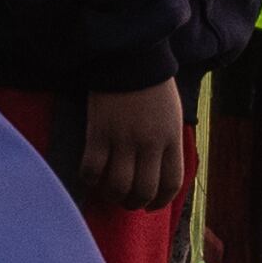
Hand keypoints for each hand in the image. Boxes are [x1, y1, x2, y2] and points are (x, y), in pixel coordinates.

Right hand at [78, 78, 189, 213]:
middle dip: (135, 203)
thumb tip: (159, 171)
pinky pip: (92, 168)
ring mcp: (123, 139)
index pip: (171, 183)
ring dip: (113, 196)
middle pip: (144, 190)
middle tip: (127, 201)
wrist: (130, 56)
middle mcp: (150, 143)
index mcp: (171, 138)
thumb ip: (167, 142)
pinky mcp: (99, 132)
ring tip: (108, 193)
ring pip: (118, 185)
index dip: (161, 202)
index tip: (151, 206)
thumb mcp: (172, 115)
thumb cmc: (153, 85)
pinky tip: (90, 177)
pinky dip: (89, 179)